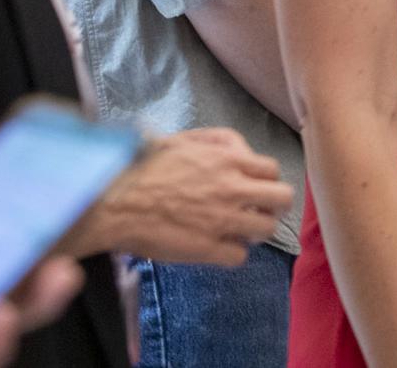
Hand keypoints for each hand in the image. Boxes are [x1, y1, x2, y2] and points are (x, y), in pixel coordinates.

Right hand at [70, 128, 291, 264]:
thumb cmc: (141, 168)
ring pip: (266, 229)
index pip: (272, 169)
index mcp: (227, 161)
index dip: (266, 179)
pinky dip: (232, 253)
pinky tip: (218, 248)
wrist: (114, 203)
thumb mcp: (181, 140)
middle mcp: (232, 189)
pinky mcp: (208, 249)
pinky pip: (240, 256)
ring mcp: (223, 221)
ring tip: (240, 231)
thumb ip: (214, 142)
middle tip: (259, 209)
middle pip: (282, 198)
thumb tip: (237, 147)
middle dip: (274, 204)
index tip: (256, 186)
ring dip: (256, 230)